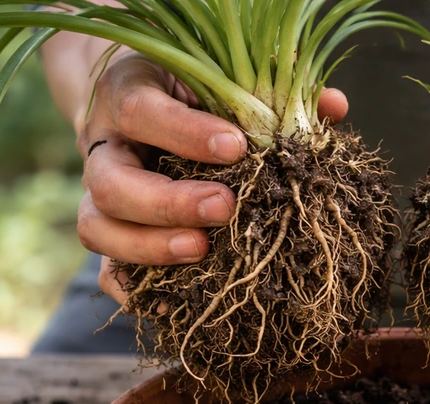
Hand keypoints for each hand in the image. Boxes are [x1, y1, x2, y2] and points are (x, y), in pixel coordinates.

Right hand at [77, 52, 348, 302]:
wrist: (135, 95)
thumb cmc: (191, 88)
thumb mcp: (220, 75)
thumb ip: (270, 88)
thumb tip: (333, 107)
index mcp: (127, 92)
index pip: (140, 110)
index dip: (184, 132)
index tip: (237, 147)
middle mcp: (102, 146)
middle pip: (109, 182)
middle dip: (168, 202)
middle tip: (225, 208)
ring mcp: (98, 194)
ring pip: (96, 228)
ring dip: (150, 248)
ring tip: (203, 251)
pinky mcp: (108, 233)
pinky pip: (105, 271)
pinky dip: (136, 291)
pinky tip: (177, 302)